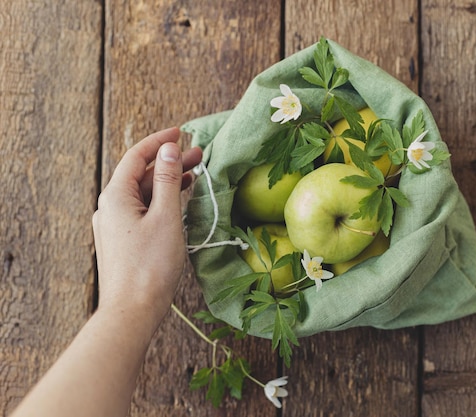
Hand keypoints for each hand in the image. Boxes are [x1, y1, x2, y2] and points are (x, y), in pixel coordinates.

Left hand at [92, 127, 202, 328]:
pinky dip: (161, 200)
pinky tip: (178, 200)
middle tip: (198, 153)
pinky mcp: (123, 240)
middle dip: (169, 162)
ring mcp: (115, 225)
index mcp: (115, 197)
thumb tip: (169, 151)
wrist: (132, 311)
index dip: (159, 141)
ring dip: (167, 182)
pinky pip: (142, 210)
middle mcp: (110, 207)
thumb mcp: (165, 217)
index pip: (136, 156)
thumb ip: (168, 181)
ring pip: (143, 194)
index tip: (181, 131)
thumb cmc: (150, 266)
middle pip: (141, 175)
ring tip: (194, 174)